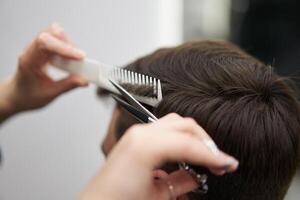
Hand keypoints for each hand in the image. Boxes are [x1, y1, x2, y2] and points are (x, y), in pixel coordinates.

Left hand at [0, 23, 87, 120]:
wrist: (17, 95)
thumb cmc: (28, 95)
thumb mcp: (49, 94)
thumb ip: (68, 85)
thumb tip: (84, 80)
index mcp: (29, 60)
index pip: (45, 43)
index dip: (64, 47)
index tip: (80, 57)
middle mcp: (32, 50)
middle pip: (52, 33)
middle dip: (69, 44)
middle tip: (79, 59)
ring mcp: (38, 47)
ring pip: (56, 33)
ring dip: (68, 45)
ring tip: (74, 61)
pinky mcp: (44, 48)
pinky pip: (57, 40)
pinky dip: (67, 47)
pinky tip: (70, 60)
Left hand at [80, 113, 238, 199]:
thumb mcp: (156, 198)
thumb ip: (182, 182)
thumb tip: (198, 175)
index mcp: (145, 146)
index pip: (189, 144)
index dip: (212, 155)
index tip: (227, 164)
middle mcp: (140, 134)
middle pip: (184, 125)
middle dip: (205, 141)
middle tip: (218, 161)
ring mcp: (137, 134)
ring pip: (175, 123)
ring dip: (193, 138)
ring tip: (203, 157)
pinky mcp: (135, 139)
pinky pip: (164, 131)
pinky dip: (179, 139)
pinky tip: (184, 155)